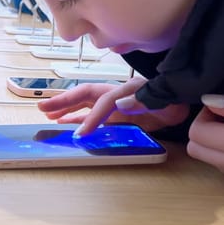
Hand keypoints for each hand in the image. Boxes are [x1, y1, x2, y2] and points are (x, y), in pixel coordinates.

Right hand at [37, 76, 190, 135]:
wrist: (181, 103)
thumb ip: (145, 100)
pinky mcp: (114, 115)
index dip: (91, 117)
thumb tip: (122, 103)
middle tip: (42, 107)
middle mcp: (114, 95)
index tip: (81, 134)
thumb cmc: (173, 101)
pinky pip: (91, 116)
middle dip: (63, 101)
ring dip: (66, 109)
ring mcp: (113, 104)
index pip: (102, 103)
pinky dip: (77, 120)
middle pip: (84, 97)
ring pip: (84, 105)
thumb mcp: (164, 101)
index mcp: (124, 90)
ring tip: (48, 115)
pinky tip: (67, 125)